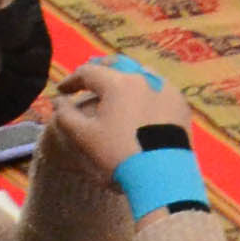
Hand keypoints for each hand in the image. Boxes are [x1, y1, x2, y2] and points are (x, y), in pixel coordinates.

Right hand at [41, 53, 165, 179]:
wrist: (161, 175)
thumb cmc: (117, 154)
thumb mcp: (83, 136)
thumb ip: (65, 114)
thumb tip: (59, 100)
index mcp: (119, 82)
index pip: (89, 72)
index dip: (71, 80)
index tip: (61, 92)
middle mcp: (146, 78)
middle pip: (117, 65)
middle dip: (99, 71)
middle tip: (86, 82)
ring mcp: (167, 89)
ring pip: (140, 73)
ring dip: (123, 78)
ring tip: (112, 91)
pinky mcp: (181, 104)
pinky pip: (158, 89)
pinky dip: (143, 90)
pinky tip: (138, 103)